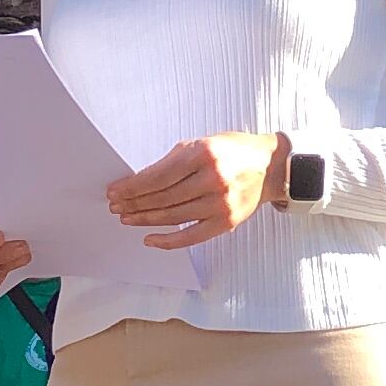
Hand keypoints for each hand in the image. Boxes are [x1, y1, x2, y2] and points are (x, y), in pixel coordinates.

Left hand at [108, 134, 288, 251]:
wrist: (270, 166)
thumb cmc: (234, 151)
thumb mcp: (202, 143)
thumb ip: (174, 162)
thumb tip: (141, 181)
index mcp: (204, 154)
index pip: (158, 176)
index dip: (133, 186)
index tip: (116, 191)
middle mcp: (213, 179)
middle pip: (163, 198)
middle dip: (134, 203)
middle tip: (117, 206)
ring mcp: (221, 203)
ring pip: (173, 217)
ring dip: (145, 219)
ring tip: (128, 218)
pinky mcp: (226, 222)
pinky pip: (191, 236)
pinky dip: (168, 241)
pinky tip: (150, 238)